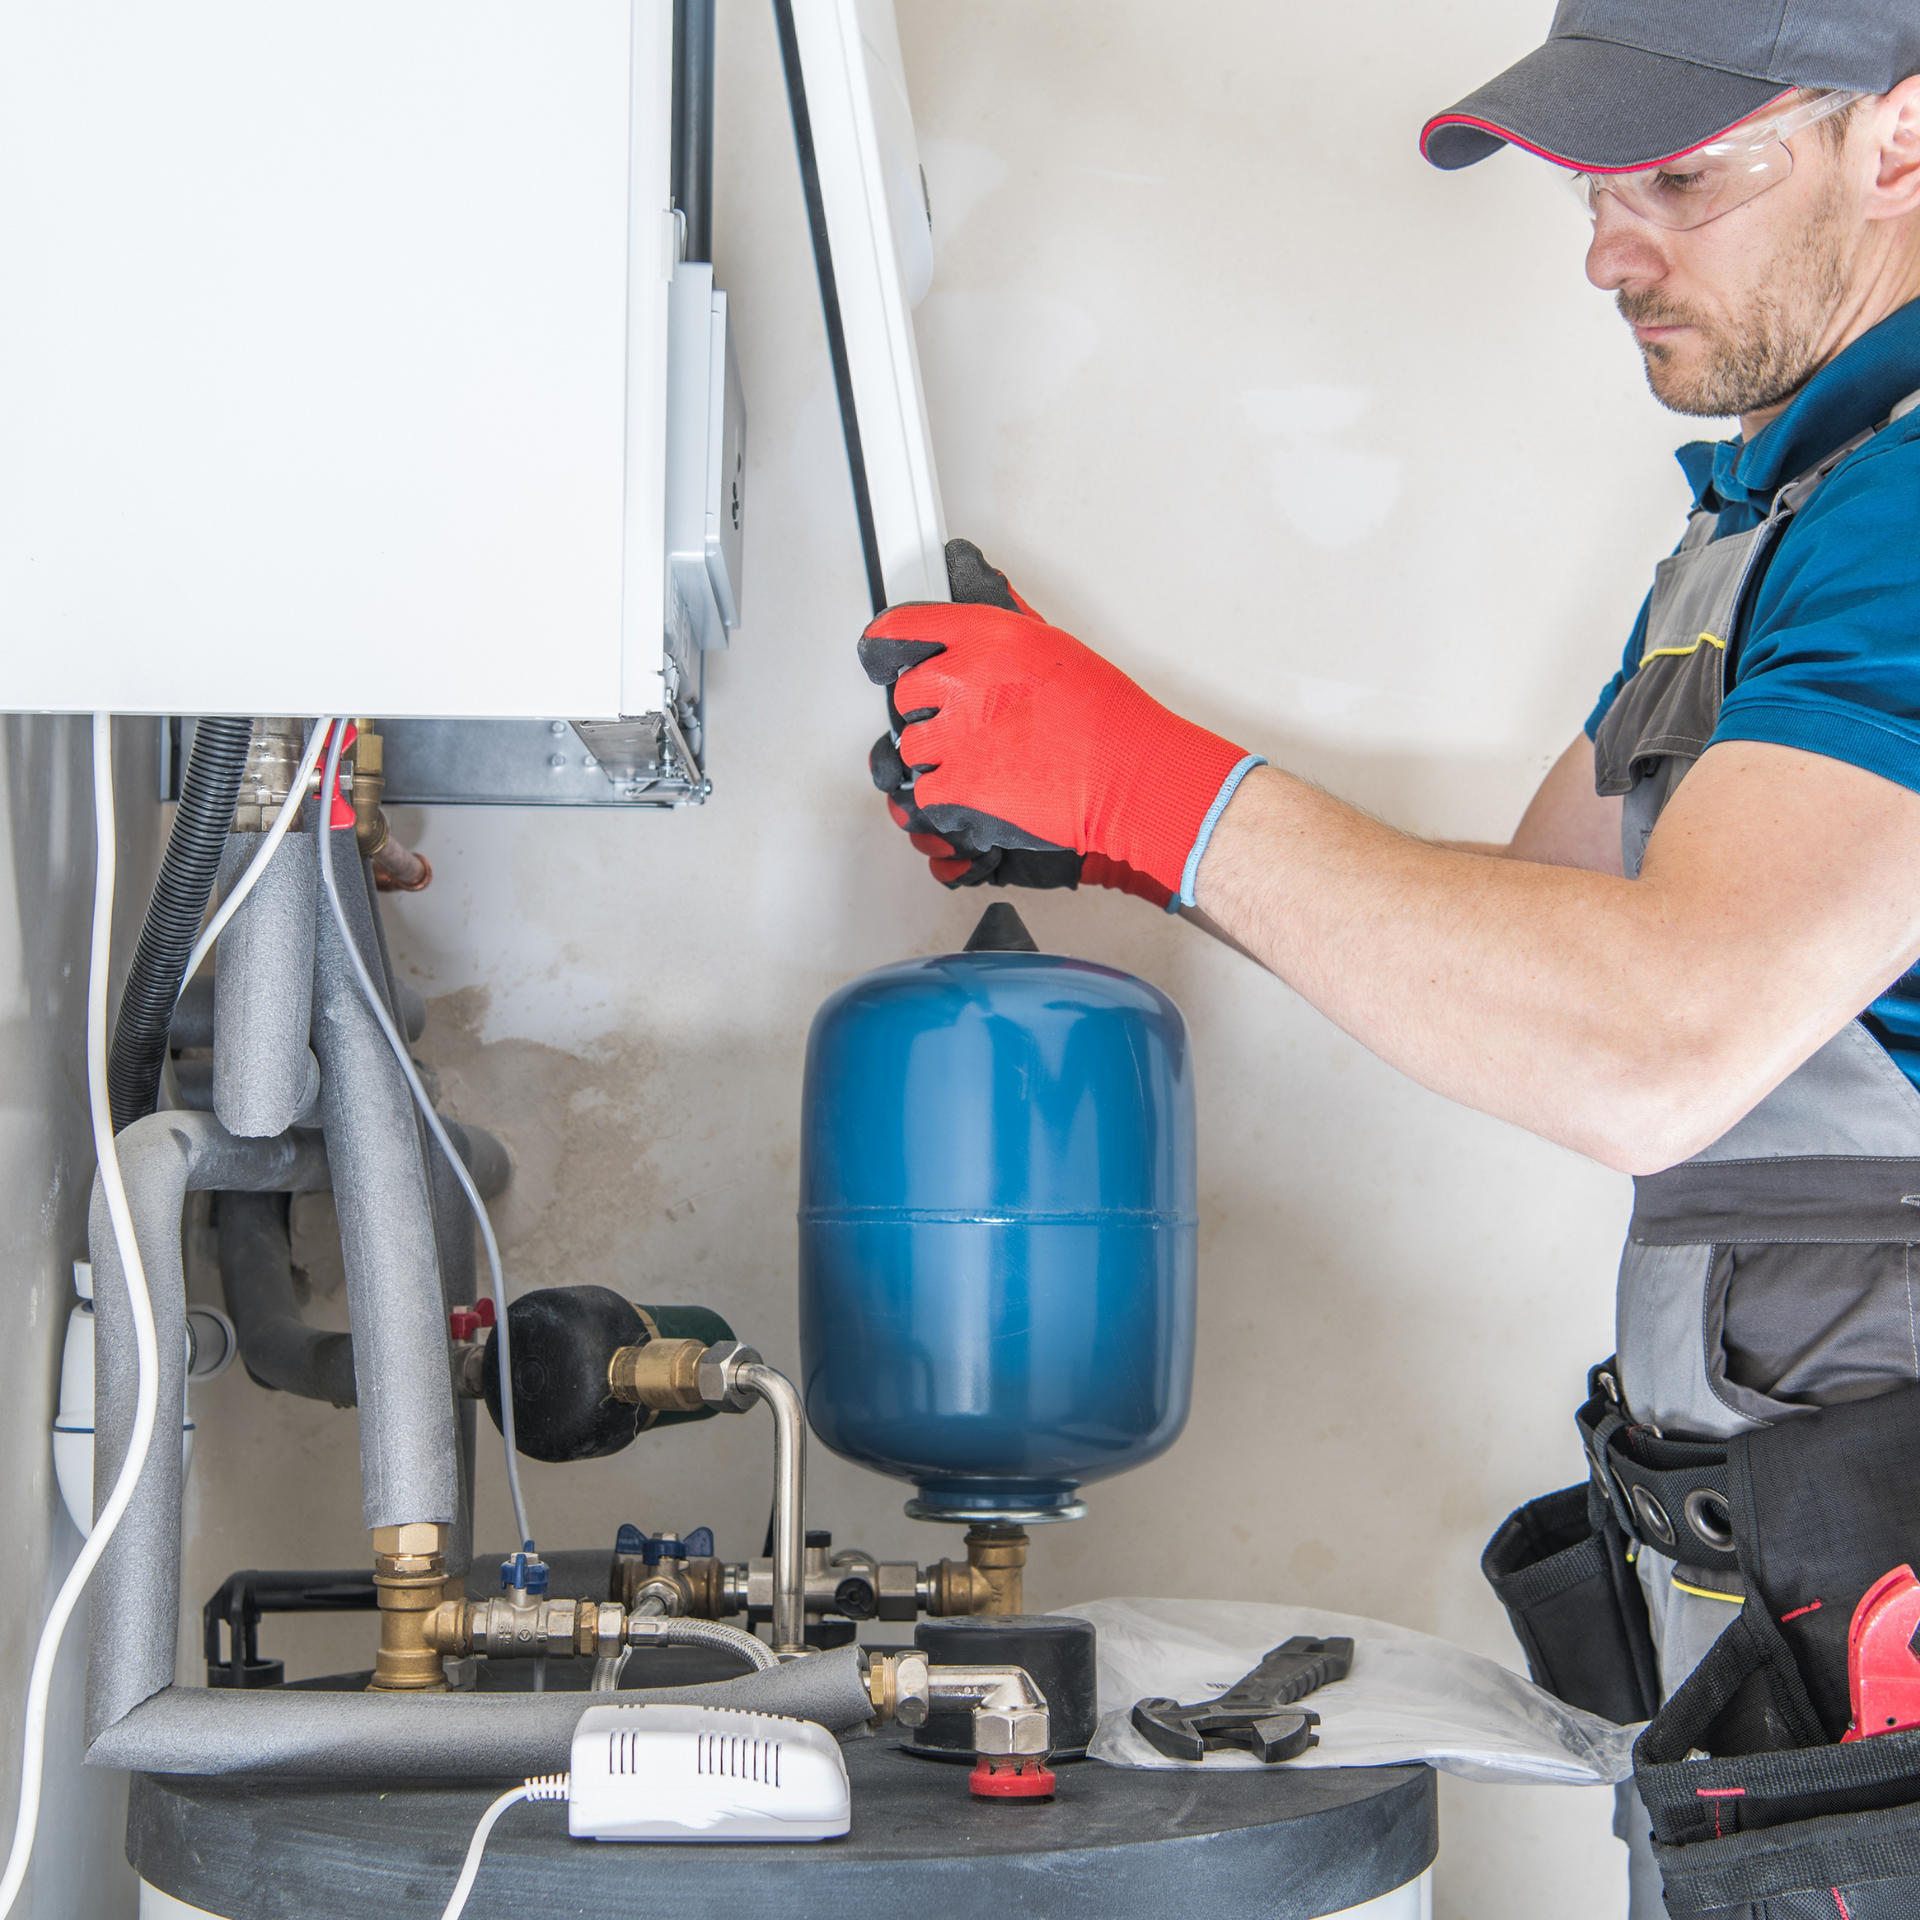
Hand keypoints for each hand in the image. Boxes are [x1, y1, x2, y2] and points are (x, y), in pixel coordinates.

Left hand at [861, 540, 1259, 904]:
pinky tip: (981, 789)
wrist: (1125, 773)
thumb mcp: (1051, 644)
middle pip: (904, 695)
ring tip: (982, 761)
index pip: (900, 629)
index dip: (886, 644)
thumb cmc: (1102, 714)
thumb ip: (1003, 620)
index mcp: (983, 636)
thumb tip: (978, 577)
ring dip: (936, 757)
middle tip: (967, 725)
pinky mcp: (954, 785)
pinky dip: (945, 798)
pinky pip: (924, 792)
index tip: (881, 653)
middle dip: (929, 711)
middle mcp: (960, 680)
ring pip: (911, 748)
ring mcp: (952, 736)